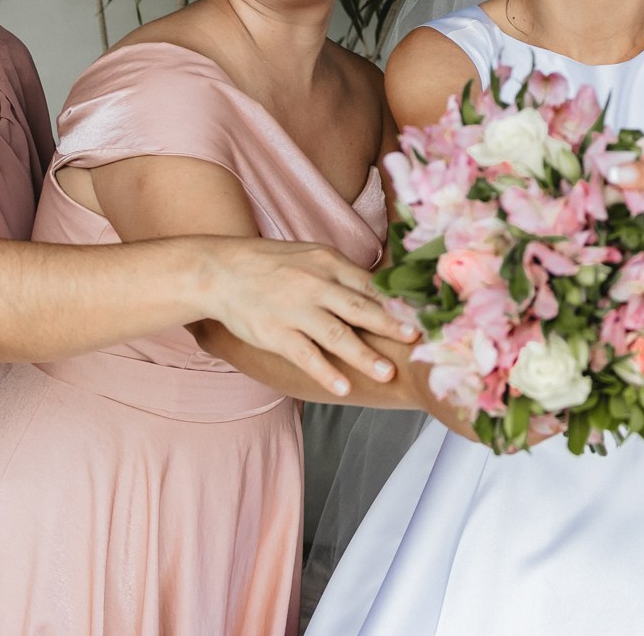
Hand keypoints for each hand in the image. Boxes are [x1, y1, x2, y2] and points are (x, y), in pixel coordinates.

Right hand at [191, 238, 417, 395]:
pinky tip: (343, 388)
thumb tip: (378, 291)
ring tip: (387, 372)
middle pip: (361, 307)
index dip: (397, 302)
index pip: (370, 284)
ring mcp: (295, 310)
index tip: (423, 315)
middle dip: (391, 326)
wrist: (220, 270)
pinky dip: (326, 372)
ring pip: (337, 334)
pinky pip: (305, 355)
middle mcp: (315, 284)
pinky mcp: (275, 333)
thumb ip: (342, 273)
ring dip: (364, 355)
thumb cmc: (270, 263)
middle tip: (418, 341)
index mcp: (328, 263)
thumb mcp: (310, 256)